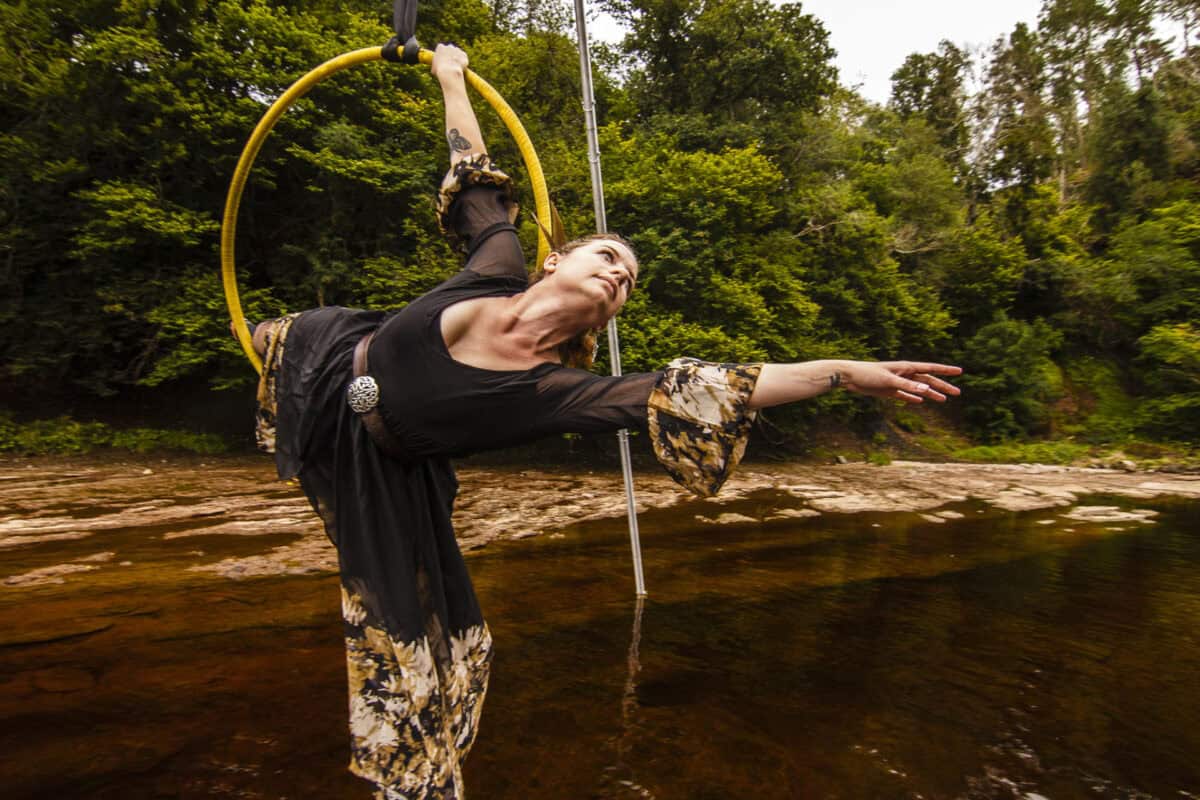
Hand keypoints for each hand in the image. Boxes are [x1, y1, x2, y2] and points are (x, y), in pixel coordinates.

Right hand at [431, 42, 467, 81]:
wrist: (449, 72)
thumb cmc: (439, 71)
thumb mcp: (434, 69)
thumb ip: (435, 66)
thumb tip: (435, 70)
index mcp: (440, 47)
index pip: (441, 48)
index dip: (442, 54)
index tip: (443, 59)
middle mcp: (449, 46)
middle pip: (450, 49)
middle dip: (450, 54)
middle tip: (450, 62)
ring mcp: (457, 49)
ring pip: (457, 53)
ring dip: (457, 58)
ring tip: (455, 67)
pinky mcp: (464, 54)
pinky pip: (464, 58)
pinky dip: (463, 62)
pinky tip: (461, 68)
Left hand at [838, 361, 961, 403]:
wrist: (849, 377)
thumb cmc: (868, 375)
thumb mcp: (889, 381)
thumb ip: (907, 386)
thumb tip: (926, 391)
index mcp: (906, 367)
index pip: (930, 368)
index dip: (945, 370)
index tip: (960, 371)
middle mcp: (903, 374)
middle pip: (928, 380)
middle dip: (943, 386)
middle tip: (957, 393)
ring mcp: (897, 382)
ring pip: (919, 389)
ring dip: (931, 394)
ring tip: (943, 400)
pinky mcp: (888, 391)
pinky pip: (904, 395)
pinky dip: (913, 398)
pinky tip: (920, 402)